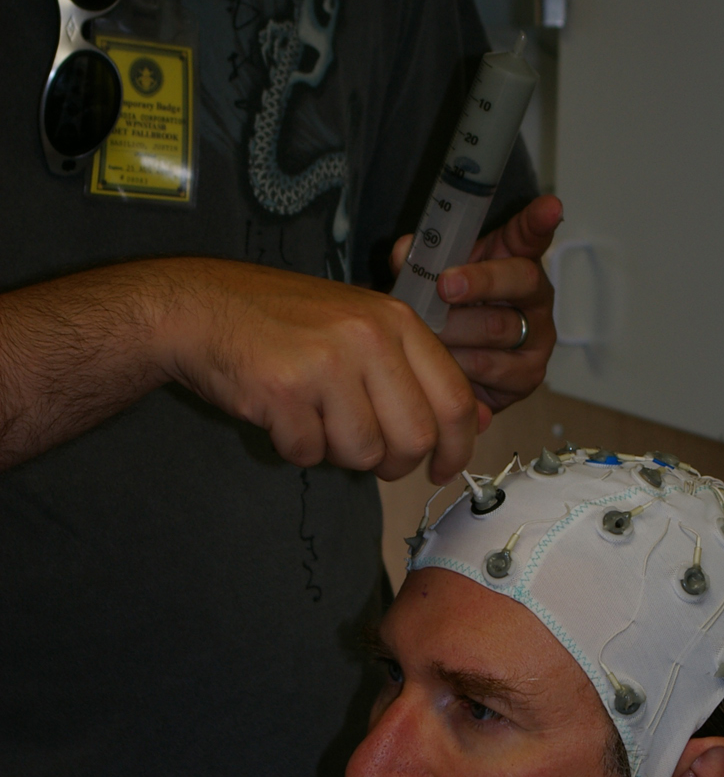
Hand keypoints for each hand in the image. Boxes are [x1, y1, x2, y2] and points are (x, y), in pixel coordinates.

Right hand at [152, 259, 482, 483]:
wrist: (198, 308)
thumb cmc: (281, 322)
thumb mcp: (360, 326)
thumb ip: (414, 372)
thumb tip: (473, 424)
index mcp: (395, 321)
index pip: (453, 399)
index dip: (456, 447)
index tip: (442, 469)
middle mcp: (367, 338)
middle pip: (414, 438)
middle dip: (394, 462)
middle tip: (369, 455)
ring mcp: (326, 364)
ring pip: (363, 453)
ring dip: (338, 453)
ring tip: (314, 418)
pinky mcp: (284, 392)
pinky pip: (308, 453)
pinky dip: (294, 447)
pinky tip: (280, 414)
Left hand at [390, 194, 560, 412]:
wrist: (449, 372)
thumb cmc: (447, 315)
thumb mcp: (432, 280)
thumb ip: (420, 262)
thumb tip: (402, 252)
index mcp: (514, 261)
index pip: (530, 235)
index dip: (539, 221)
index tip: (550, 205)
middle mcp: (536, 296)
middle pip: (522, 279)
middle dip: (480, 281)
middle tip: (445, 285)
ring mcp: (538, 335)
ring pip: (498, 327)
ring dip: (455, 329)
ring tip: (427, 330)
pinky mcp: (529, 374)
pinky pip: (490, 366)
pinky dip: (458, 363)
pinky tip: (440, 362)